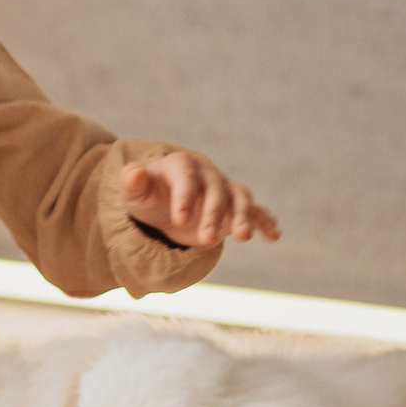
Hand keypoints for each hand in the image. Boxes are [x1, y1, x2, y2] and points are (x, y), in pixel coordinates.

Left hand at [120, 152, 280, 247]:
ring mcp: (224, 191)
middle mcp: (207, 175)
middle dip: (213, 215)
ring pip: (240, 198)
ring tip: (242, 237)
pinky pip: (256, 211)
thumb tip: (133, 173)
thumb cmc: (147, 196)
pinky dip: (265, 222)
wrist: (164, 203)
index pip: (186, 177)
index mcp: (182, 166)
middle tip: (206, 239)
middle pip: (216, 191)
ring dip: (244, 216)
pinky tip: (273, 236)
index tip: (179, 219)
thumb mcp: (135, 193)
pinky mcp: (235, 209)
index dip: (185, 196)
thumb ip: (132, 183)